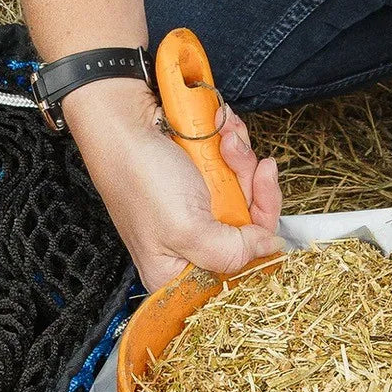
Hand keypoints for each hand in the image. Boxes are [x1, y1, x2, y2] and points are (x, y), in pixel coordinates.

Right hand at [64, 80, 282, 290]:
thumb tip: (268, 247)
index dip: (255, 247)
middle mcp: (188, 245)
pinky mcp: (203, 181)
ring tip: (227, 142)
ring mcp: (197, 210)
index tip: (263, 222)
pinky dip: (235, 148)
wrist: (123, 117)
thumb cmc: (138, 175)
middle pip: (248, 233)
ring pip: (247, 196)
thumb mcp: (187, 229)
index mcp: (174, 272)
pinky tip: (222, 134)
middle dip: (255, 193)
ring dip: (243, 163)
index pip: (233, 274)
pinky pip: (237, 170)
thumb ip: (231, 251)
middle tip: (255, 169)